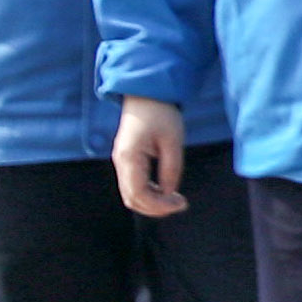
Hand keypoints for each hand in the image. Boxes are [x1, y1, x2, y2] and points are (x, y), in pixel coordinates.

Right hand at [113, 98, 186, 218]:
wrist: (145, 94)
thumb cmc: (161, 114)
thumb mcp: (172, 141)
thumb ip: (171, 169)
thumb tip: (170, 193)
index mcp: (129, 157)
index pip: (139, 194)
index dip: (159, 205)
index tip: (180, 204)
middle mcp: (120, 162)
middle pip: (132, 198)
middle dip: (155, 207)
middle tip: (180, 204)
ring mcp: (121, 161)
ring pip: (130, 194)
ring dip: (152, 202)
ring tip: (175, 199)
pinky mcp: (126, 160)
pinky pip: (133, 184)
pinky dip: (148, 193)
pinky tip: (165, 191)